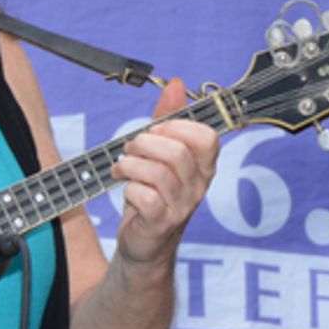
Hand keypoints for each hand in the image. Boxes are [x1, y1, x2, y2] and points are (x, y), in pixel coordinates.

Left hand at [109, 78, 218, 267]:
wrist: (144, 244)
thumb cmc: (153, 193)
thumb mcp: (160, 154)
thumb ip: (168, 120)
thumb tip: (177, 84)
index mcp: (202, 166)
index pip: (206, 137)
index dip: (176, 127)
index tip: (156, 130)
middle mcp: (198, 186)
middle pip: (176, 152)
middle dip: (144, 143)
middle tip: (130, 149)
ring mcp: (182, 206)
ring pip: (157, 172)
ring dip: (130, 165)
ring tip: (121, 169)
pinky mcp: (162, 223)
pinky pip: (144, 196)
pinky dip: (128, 188)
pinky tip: (125, 189)